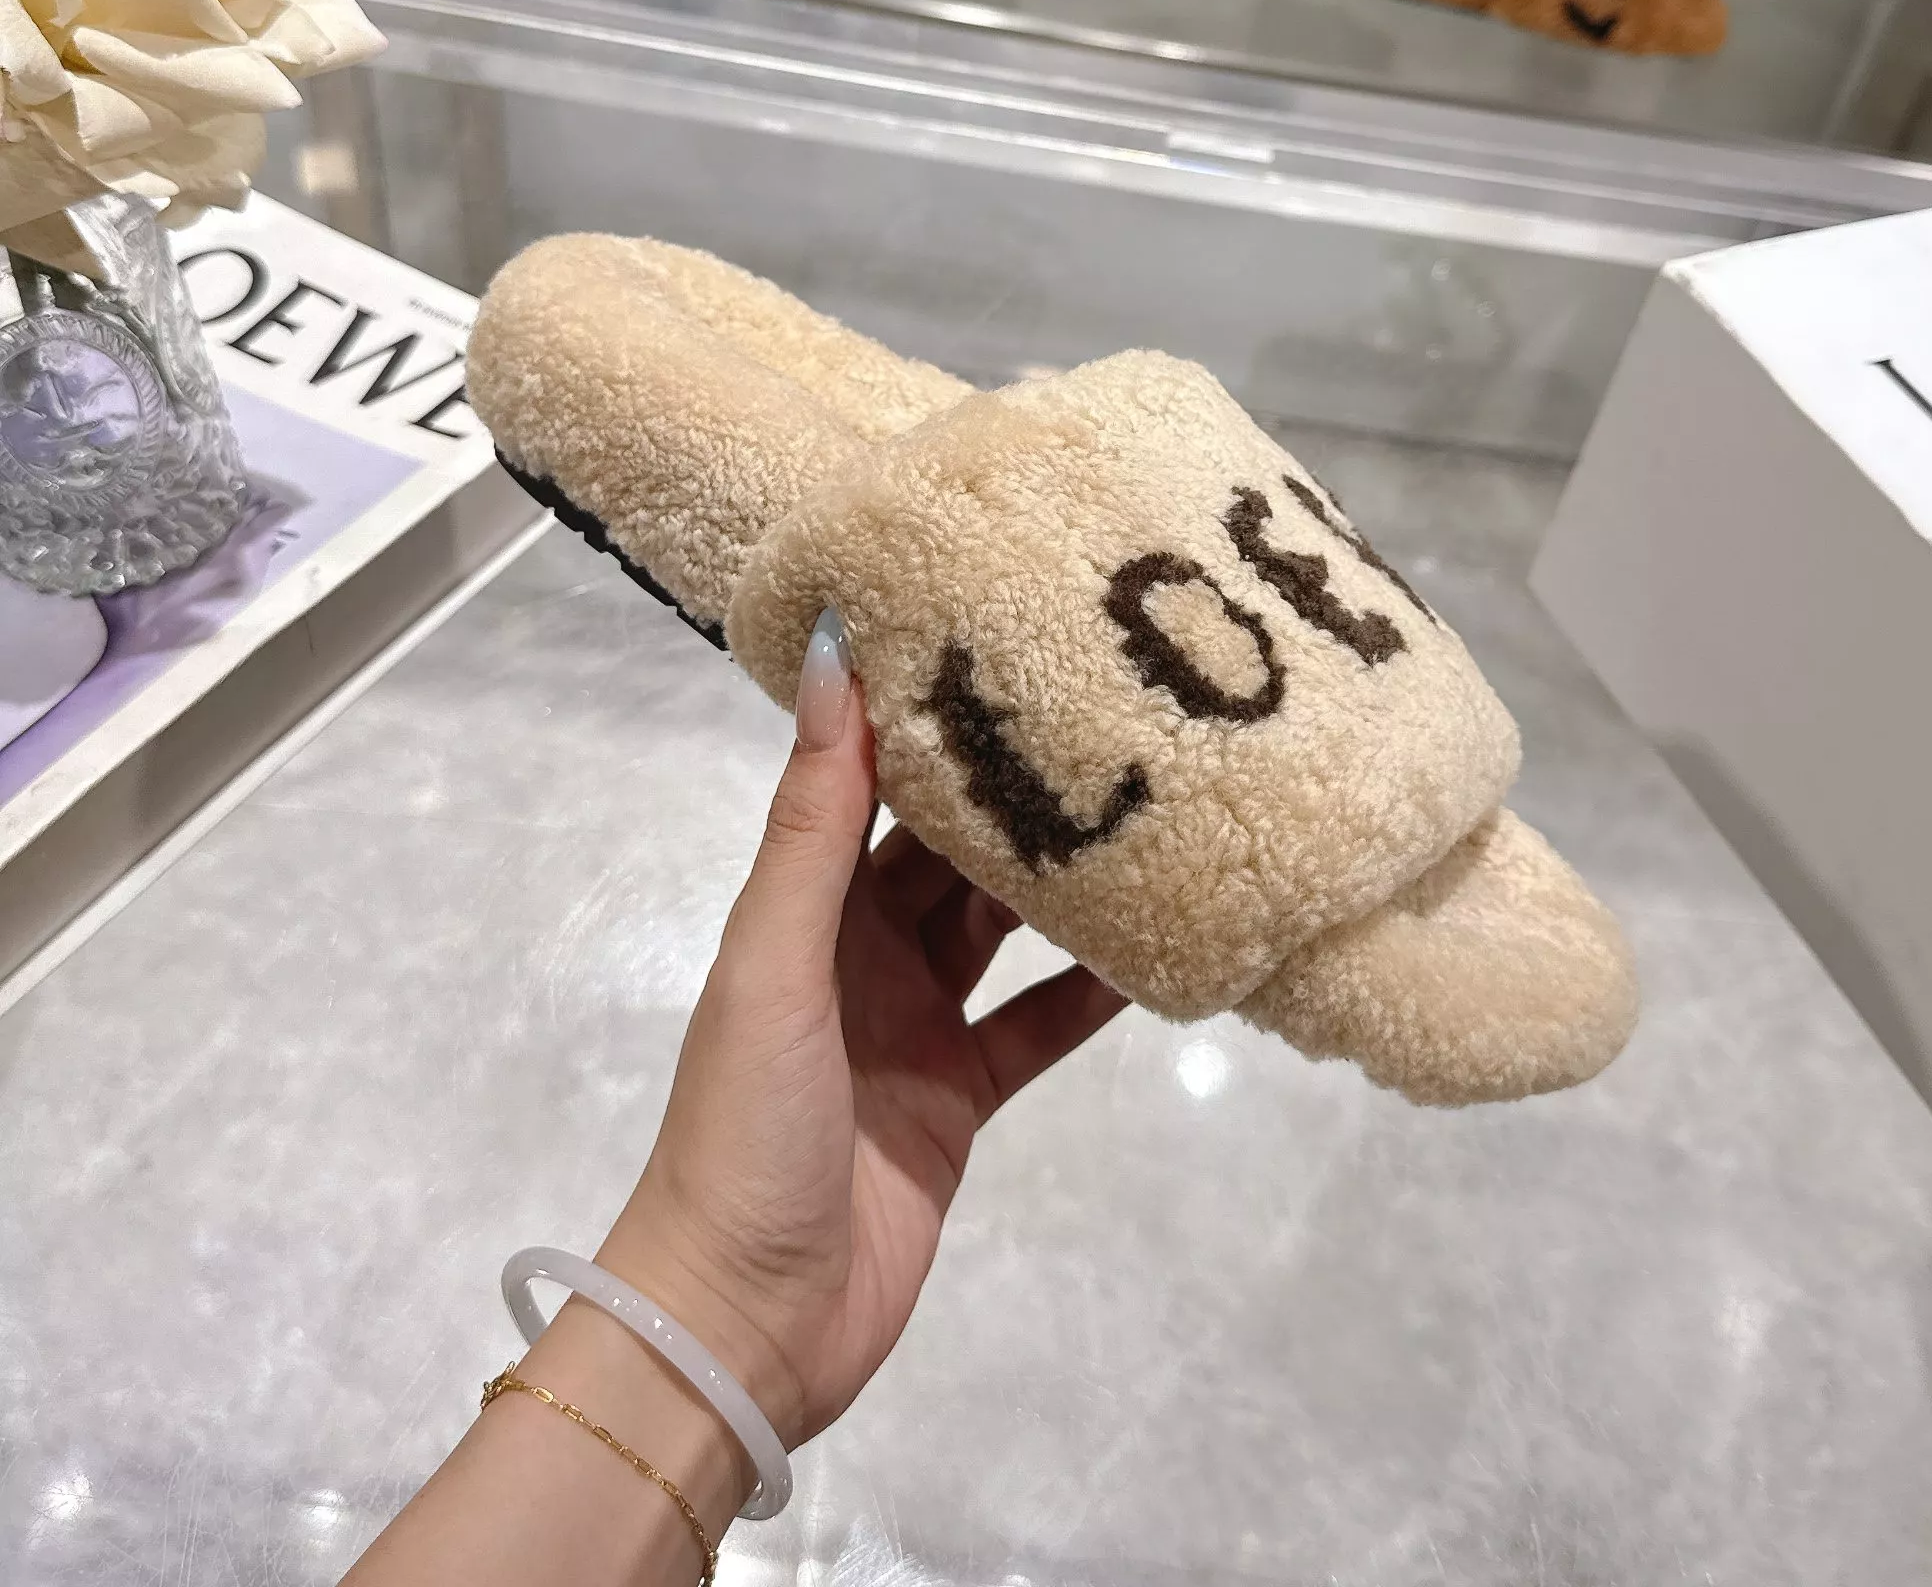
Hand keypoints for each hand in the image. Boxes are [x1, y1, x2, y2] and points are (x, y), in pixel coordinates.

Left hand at [598, 611, 1127, 1448]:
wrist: (747, 1322)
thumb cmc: (745, 1126)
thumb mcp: (776, 960)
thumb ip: (812, 822)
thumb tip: (828, 658)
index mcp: (803, 911)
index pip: (871, 788)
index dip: (926, 719)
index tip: (999, 637)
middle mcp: (859, 953)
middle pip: (947, 854)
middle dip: (1013, 794)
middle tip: (1107, 716)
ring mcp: (915, 1027)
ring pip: (1000, 931)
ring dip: (1061, 882)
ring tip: (1150, 809)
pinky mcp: (962, 1099)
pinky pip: (1036, 1026)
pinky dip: (1089, 991)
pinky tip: (1158, 947)